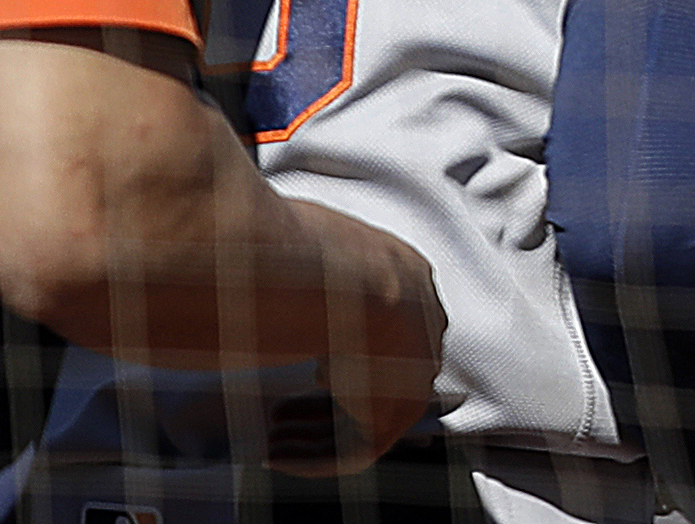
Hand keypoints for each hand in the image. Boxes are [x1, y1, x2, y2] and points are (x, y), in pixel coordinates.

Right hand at [264, 204, 444, 476]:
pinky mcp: (390, 418)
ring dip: (316, 430)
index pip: (389, 324)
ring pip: (364, 415)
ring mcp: (413, 376)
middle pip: (383, 372)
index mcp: (411, 280)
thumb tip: (270, 245)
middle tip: (289, 405)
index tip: (313, 358)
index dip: (346, 344)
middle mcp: (423, 328)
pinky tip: (275, 454)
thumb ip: (311, 256)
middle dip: (334, 391)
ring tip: (274, 435)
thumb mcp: (319, 237)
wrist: (329, 276)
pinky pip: (351, 450)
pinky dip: (312, 457)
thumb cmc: (309, 246)